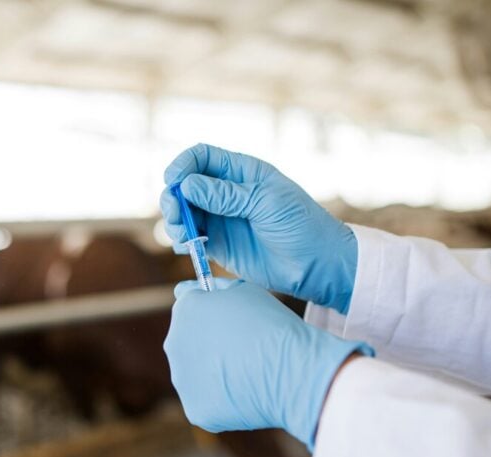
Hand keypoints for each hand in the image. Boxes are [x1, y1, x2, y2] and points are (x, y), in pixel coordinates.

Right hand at [160, 143, 357, 313]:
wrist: (317, 265)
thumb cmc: (300, 225)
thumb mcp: (265, 203)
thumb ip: (225, 195)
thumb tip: (186, 185)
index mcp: (241, 172)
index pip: (202, 157)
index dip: (184, 165)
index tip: (173, 181)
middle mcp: (226, 192)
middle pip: (186, 184)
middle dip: (174, 196)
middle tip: (174, 213)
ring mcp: (221, 218)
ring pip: (184, 212)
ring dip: (175, 220)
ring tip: (182, 234)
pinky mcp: (218, 244)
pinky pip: (191, 237)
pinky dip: (182, 239)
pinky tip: (187, 246)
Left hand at [164, 278, 371, 449]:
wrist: (290, 370)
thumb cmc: (272, 326)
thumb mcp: (245, 291)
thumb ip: (213, 290)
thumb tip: (185, 290)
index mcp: (185, 310)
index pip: (191, 309)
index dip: (215, 315)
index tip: (235, 324)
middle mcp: (174, 343)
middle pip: (189, 343)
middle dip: (211, 346)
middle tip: (243, 351)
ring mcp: (183, 380)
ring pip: (197, 375)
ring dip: (215, 374)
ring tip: (248, 373)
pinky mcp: (195, 409)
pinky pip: (208, 402)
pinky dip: (224, 401)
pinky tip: (246, 395)